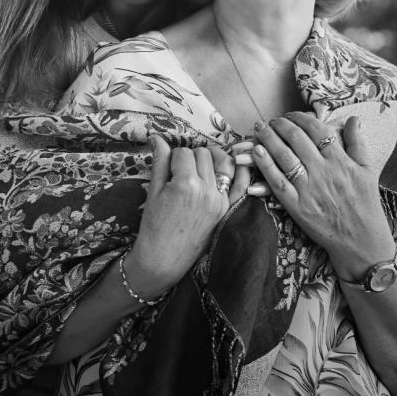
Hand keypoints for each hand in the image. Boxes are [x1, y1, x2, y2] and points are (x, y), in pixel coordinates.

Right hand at [127, 135, 249, 296]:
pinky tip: (235, 163)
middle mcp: (207, 191)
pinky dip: (242, 171)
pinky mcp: (227, 210)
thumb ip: (159, 161)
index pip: (183, 152)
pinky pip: (242, 184)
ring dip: (211, 160)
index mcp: (186, 185)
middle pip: (203, 154)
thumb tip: (156, 136)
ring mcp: (221, 201)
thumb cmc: (154, 226)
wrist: (163, 259)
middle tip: (181, 169)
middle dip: (191, 156)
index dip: (173, 157)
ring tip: (200, 168)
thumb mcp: (154, 191)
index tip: (167, 167)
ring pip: (222, 163)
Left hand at [236, 113, 394, 274]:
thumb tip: (354, 118)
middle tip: (272, 120)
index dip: (300, 118)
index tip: (290, 115)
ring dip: (269, 138)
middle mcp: (323, 172)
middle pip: (296, 139)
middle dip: (280, 125)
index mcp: (340, 161)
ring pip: (284, 156)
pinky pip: (277, 182)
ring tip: (259, 128)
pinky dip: (266, 165)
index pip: (316, 130)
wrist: (362, 241)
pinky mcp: (298, 207)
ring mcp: (309, 189)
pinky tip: (257, 151)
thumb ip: (358, 143)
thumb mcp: (368, 170)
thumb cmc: (366, 205)